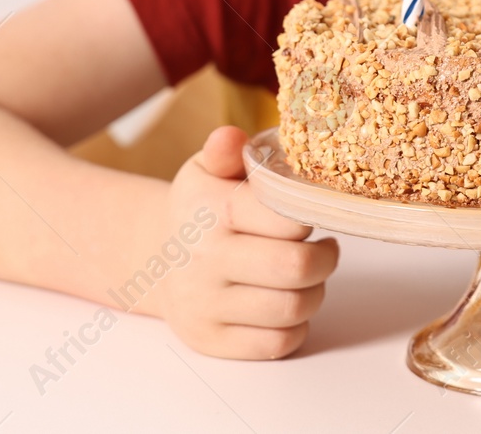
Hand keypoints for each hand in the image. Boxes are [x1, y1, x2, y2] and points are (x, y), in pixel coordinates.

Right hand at [159, 126, 339, 358]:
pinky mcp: (210, 341)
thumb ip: (226, 150)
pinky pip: (278, 343)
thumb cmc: (199, 209)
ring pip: (293, 308)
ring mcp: (205, 306)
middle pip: (296, 268)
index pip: (288, 218)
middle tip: (324, 247)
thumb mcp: (207, 169)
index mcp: (210, 211)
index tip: (310, 211)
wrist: (156, 260)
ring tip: (307, 273)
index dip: (311, 215)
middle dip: (325, 257)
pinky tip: (288, 301)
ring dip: (315, 291)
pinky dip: (296, 325)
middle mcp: (203, 260)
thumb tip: (230, 138)